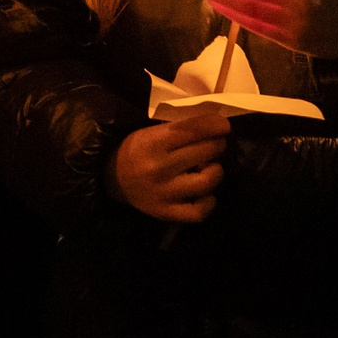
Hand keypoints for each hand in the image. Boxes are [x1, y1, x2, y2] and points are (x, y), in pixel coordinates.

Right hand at [111, 104, 228, 223]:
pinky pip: (199, 211)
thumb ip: (180, 128)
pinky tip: (205, 192)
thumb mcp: (151, 132)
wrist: (113, 178)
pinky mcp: (166, 213)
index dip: (215, 125)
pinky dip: (209, 201)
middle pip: (205, 152)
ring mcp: (164, 193)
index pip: (193, 129)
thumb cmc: (138, 150)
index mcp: (153, 142)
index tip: (224, 125)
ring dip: (215, 171)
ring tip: (210, 167)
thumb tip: (214, 124)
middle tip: (216, 144)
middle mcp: (159, 168)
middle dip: (217, 145)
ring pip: (207, 181)